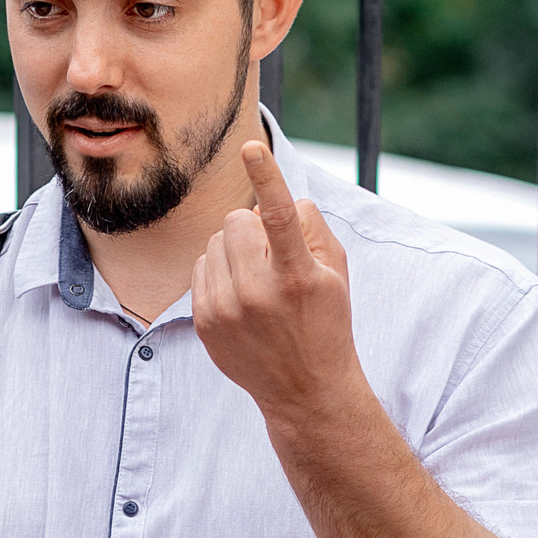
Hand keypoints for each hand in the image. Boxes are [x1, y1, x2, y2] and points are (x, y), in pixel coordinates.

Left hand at [193, 141, 359, 420]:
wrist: (305, 390)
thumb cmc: (325, 321)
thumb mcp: (336, 272)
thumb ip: (309, 225)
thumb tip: (271, 202)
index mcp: (297, 275)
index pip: (278, 216)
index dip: (266, 176)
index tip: (250, 147)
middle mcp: (258, 292)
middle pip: (238, 221)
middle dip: (253, 228)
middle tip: (274, 257)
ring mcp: (226, 309)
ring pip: (216, 241)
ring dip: (235, 249)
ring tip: (258, 281)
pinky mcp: (204, 321)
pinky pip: (201, 266)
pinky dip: (219, 271)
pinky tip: (240, 297)